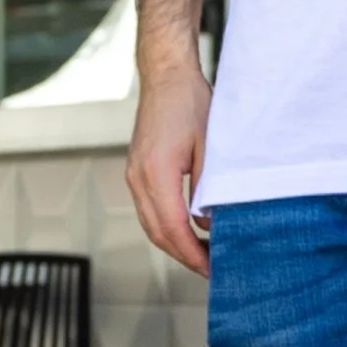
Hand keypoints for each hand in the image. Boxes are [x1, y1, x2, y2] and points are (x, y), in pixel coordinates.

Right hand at [127, 54, 213, 274]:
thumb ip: (209, 188)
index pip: (173, 228)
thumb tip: (209, 223)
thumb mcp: (212, 147)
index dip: (193, 254)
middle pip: (158, 233)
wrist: (166, 76)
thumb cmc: (191, 103)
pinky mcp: (137, 171)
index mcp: (156, 173)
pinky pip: (149, 210)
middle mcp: (139, 178)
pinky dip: (167, 227)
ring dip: (175, 244)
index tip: (212, 269)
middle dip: (185, 256)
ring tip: (203, 255)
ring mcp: (134, 175)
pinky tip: (188, 231)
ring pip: (151, 225)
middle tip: (212, 270)